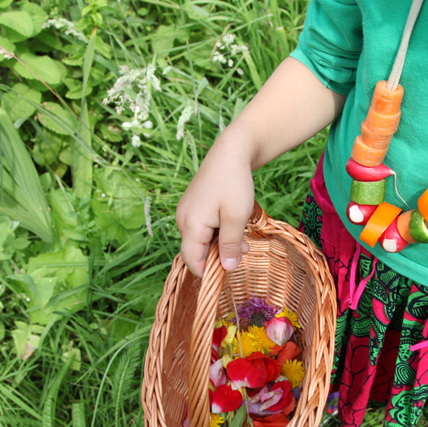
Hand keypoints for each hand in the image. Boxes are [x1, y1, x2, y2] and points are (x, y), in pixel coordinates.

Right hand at [176, 136, 252, 276]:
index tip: (229, 273)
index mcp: (190, 225)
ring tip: (244, 242)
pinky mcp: (194, 208)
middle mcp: (183, 220)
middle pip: (197, 252)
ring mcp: (187, 213)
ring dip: (222, 245)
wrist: (231, 152)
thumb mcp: (236, 218)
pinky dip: (219, 234)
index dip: (209, 272)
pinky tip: (235, 228)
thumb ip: (230, 245)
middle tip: (243, 252)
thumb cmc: (234, 183)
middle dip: (219, 257)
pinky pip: (204, 230)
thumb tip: (228, 269)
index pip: (192, 261)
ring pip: (203, 241)